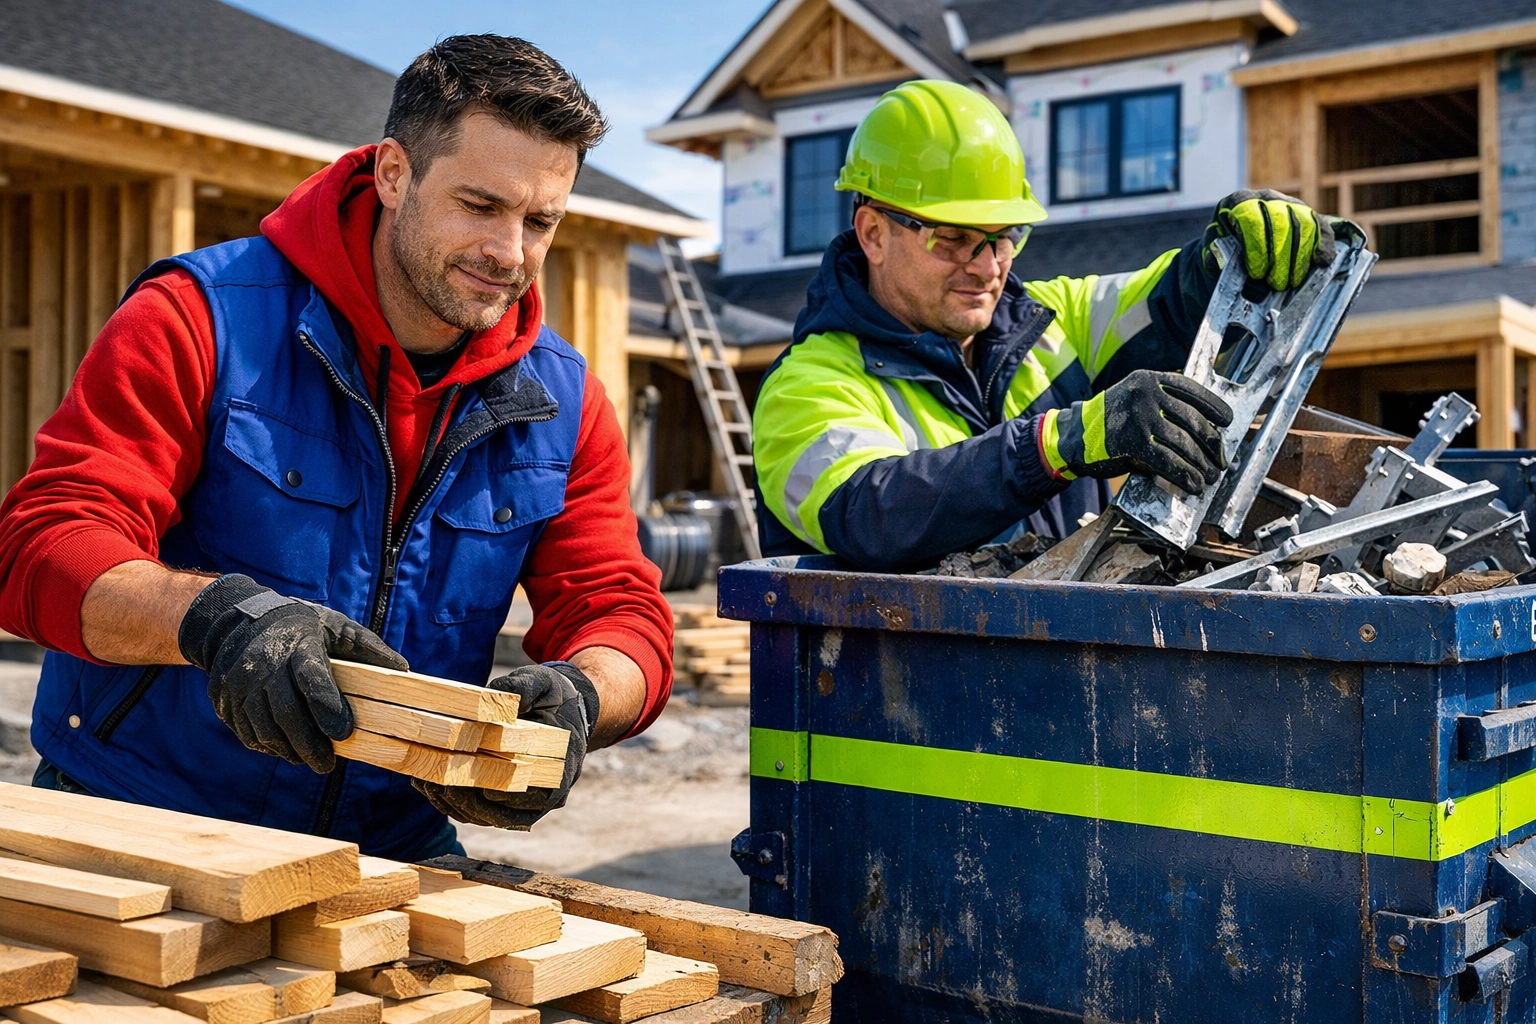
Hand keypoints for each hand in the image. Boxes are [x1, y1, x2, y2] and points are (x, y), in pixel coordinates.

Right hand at [178, 574, 406, 772]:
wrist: (239, 622)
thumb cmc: (302, 627)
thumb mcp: (337, 627)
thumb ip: (369, 648)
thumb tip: (404, 670)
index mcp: (298, 643)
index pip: (311, 677)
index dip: (328, 707)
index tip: (344, 733)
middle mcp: (264, 663)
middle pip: (286, 712)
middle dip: (309, 743)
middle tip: (327, 764)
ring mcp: (239, 683)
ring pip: (264, 727)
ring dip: (289, 750)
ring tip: (310, 760)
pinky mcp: (225, 699)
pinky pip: (247, 732)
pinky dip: (269, 746)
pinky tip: (287, 750)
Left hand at [413, 662, 598, 830]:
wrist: (569, 712)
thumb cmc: (556, 698)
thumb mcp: (545, 683)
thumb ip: (523, 687)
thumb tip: (496, 692)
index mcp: (559, 774)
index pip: (516, 793)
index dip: (483, 784)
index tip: (453, 770)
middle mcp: (544, 798)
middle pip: (494, 811)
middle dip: (458, 797)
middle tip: (427, 779)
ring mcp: (525, 804)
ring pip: (482, 815)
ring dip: (451, 802)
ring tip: (423, 780)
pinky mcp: (508, 802)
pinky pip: (478, 810)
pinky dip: (454, 801)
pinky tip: (431, 783)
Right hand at [1043, 369, 1233, 492]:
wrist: (1071, 436)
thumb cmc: (1106, 422)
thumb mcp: (1133, 400)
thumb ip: (1162, 408)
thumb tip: (1200, 434)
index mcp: (1149, 379)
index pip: (1191, 390)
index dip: (1213, 406)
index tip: (1227, 421)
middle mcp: (1146, 394)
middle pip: (1193, 420)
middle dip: (1212, 444)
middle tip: (1221, 460)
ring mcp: (1140, 417)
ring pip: (1184, 443)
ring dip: (1201, 464)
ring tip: (1210, 476)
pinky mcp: (1133, 443)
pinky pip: (1169, 461)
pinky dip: (1185, 475)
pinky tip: (1193, 484)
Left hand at [1202, 189, 1335, 290]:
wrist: (1240, 236)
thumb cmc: (1224, 245)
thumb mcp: (1213, 247)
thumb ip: (1214, 253)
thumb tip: (1217, 262)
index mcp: (1238, 201)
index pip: (1252, 220)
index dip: (1256, 248)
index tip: (1256, 273)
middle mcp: (1266, 197)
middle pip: (1281, 222)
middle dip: (1280, 256)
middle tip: (1276, 284)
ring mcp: (1290, 202)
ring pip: (1303, 223)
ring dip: (1300, 255)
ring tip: (1292, 282)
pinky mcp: (1308, 213)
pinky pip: (1321, 225)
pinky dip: (1324, 243)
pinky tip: (1323, 261)